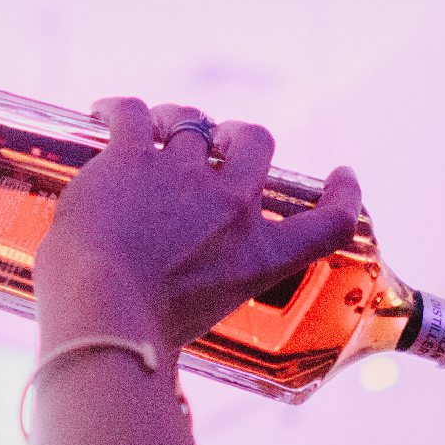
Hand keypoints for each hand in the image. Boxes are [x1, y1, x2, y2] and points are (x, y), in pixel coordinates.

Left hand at [33, 97, 363, 359]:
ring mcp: (184, 175)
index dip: (343, 196)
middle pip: (256, 142)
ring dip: (175, 122)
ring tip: (155, 131)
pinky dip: (117, 109)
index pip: (328, 224)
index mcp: (257, 258)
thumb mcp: (199, 325)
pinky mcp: (133, 156)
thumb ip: (197, 303)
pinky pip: (133, 113)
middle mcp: (231, 209)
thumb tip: (166, 334)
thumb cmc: (143, 334)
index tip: (343, 177)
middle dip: (239, 135)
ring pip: (191, 122)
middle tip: (220, 140)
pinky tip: (101, 114)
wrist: (103, 310)